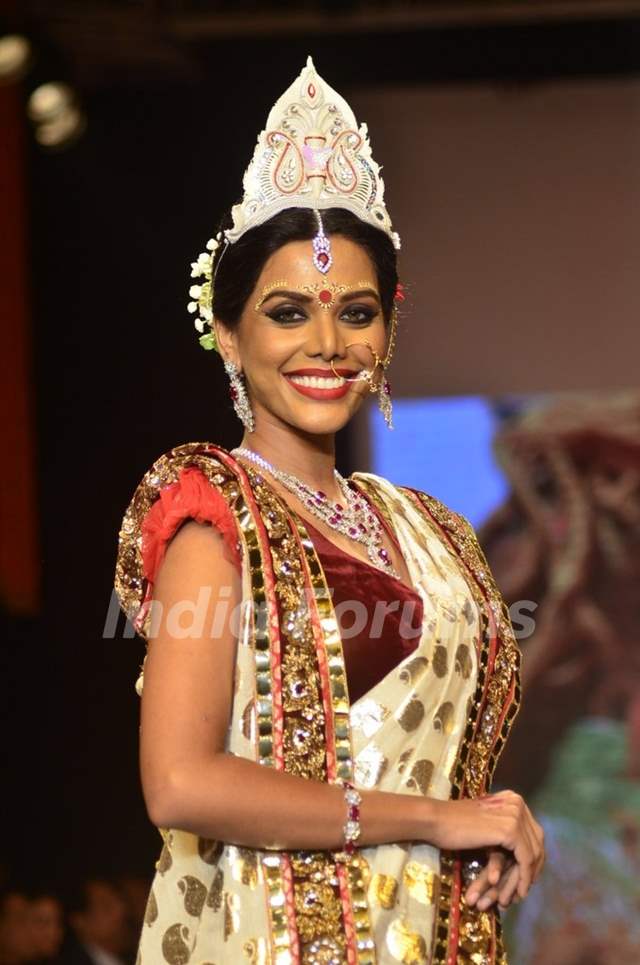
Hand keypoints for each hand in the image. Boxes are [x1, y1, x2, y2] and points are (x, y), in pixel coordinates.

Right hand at [425, 789, 544, 900]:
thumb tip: (522, 850)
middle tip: (527, 886)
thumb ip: (504, 828)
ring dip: (528, 877)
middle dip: (535, 867)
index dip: (534, 855)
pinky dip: (524, 878)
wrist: (437, 820)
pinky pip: (525, 859)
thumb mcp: (487, 822)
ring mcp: (515, 815)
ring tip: (522, 893)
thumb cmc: (454, 823)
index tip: (528, 874)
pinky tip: (519, 891)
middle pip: (537, 841)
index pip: (533, 831)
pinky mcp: (510, 830)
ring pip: (533, 853)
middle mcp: (517, 803)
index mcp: (513, 798)